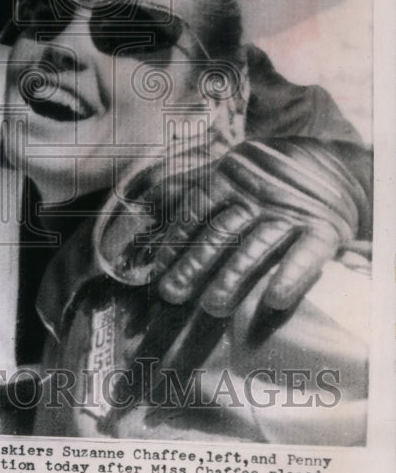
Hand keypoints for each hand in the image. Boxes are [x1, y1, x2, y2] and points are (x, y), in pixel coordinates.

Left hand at [94, 138, 370, 316]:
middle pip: (219, 233)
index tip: (158, 273)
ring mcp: (289, 211)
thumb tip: (140, 207)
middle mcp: (256, 194)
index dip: (174, 242)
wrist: (332, 164)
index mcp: (229, 177)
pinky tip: (274, 300)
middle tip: (172, 296)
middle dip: (193, 266)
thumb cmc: (267, 178)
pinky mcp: (323, 228)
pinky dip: (290, 276)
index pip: (194, 211)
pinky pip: (306, 254)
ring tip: (211, 308)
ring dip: (232, 278)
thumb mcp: (229, 171)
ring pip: (255, 247)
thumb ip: (192, 189)